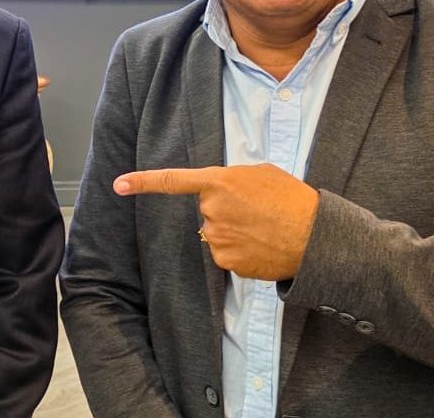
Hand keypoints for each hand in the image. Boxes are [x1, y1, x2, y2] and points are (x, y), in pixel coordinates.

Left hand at [115, 165, 318, 280]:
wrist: (315, 237)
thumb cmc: (292, 199)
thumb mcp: (261, 173)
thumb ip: (233, 178)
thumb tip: (222, 189)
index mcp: (219, 182)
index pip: (173, 181)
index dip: (143, 182)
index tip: (118, 184)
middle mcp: (212, 211)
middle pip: (206, 211)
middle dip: (224, 210)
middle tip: (255, 210)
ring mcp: (217, 239)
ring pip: (215, 233)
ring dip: (232, 231)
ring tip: (262, 227)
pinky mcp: (226, 262)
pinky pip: (224, 253)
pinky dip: (240, 250)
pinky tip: (260, 245)